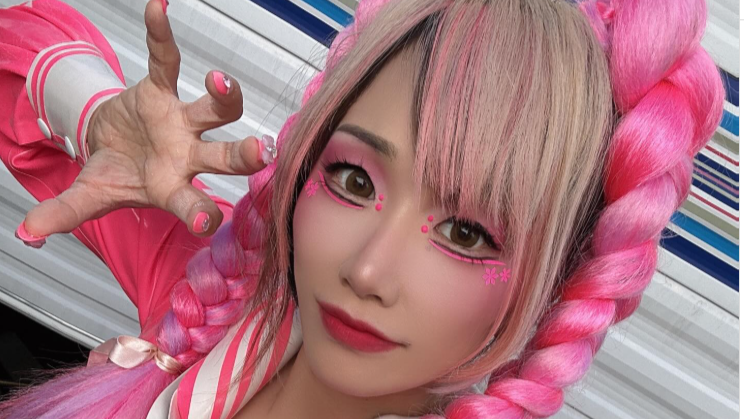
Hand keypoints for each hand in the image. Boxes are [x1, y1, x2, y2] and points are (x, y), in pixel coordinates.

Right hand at [19, 0, 272, 244]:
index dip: (200, 213)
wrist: (114, 145)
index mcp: (173, 188)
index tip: (207, 221)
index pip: (192, 203)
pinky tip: (158, 9)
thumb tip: (28, 234)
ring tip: (219, 80)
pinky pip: (166, 60)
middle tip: (260, 151)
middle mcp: (188, 155)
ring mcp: (181, 121)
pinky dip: (161, 36)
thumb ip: (66, 214)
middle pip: (223, 157)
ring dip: (225, 96)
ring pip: (215, 109)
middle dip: (243, 156)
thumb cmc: (116, 175)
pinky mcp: (163, 89)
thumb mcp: (90, 195)